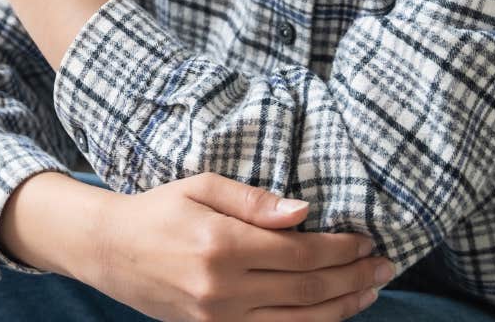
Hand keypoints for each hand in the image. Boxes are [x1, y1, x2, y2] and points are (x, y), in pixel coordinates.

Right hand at [86, 173, 389, 321]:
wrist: (109, 249)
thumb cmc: (158, 209)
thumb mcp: (201, 186)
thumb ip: (254, 201)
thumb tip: (304, 213)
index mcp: (223, 244)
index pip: (301, 252)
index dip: (341, 249)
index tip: (366, 240)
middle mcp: (224, 287)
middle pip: (308, 288)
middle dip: (353, 277)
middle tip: (384, 265)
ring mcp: (220, 316)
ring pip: (298, 319)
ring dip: (342, 306)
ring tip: (369, 291)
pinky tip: (330, 313)